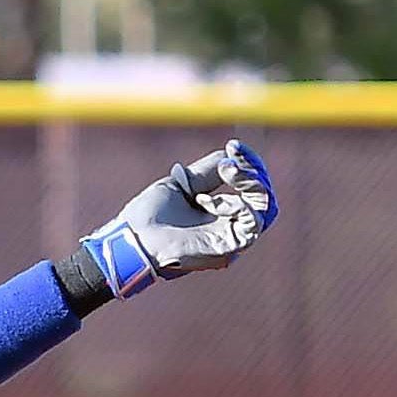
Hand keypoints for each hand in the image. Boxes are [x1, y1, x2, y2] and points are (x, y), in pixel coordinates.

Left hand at [83, 139, 277, 297]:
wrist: (131, 237)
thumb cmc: (150, 215)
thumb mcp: (185, 183)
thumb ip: (211, 171)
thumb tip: (233, 155)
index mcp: (221, 215)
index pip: (253, 188)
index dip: (249, 163)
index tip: (233, 145)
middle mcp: (230, 229)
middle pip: (264, 197)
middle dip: (252, 172)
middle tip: (230, 161)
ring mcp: (230, 242)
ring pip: (265, 208)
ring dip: (249, 183)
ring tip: (226, 171)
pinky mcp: (226, 251)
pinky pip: (252, 224)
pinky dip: (238, 204)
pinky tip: (210, 199)